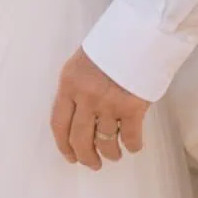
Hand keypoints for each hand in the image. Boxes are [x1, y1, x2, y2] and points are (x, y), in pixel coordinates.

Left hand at [50, 48, 150, 170]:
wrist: (139, 33)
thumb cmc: (112, 44)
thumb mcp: (82, 62)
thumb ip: (77, 88)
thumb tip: (79, 115)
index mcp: (69, 84)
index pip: (58, 123)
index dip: (63, 145)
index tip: (70, 156)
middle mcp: (85, 97)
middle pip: (79, 139)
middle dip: (85, 157)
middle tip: (92, 164)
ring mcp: (109, 104)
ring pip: (105, 142)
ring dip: (110, 154)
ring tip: (114, 155)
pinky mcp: (132, 108)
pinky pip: (130, 138)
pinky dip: (132, 146)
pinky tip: (133, 145)